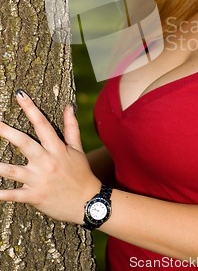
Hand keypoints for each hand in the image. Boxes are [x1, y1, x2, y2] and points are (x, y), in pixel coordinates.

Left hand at [0, 90, 101, 224]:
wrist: (87, 202)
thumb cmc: (81, 173)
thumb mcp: (77, 149)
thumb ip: (71, 127)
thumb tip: (68, 106)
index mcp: (57, 148)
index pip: (42, 123)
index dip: (30, 108)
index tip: (20, 95)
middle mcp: (46, 161)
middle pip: (24, 143)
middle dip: (6, 132)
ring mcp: (39, 180)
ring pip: (13, 171)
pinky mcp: (34, 197)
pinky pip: (13, 195)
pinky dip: (1, 194)